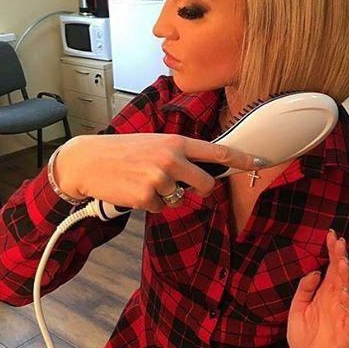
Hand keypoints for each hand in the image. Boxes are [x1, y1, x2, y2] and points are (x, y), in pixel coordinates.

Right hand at [53, 133, 264, 212]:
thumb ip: (179, 153)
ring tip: (144, 180)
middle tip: (183, 184)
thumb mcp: (154, 142)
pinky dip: (149, 202)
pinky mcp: (146, 198)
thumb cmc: (123, 150)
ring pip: (179, 198)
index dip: (241, 157)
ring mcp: (159, 179)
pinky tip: (134, 189)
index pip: (216, 150)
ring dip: (165, 194)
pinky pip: (159, 207)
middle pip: (206, 184)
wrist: (88, 160)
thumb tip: (203, 169)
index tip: (260, 161)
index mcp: (175, 142)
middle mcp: (171, 159)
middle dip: (200, 189)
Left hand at [287, 230, 348, 347]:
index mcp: (324, 291)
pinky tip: (344, 288)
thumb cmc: (303, 337)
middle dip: (341, 256)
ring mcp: (343, 310)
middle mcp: (335, 297)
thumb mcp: (297, 307)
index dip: (331, 250)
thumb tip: (316, 271)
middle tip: (339, 241)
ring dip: (346, 274)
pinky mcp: (348, 325)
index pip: (330, 266)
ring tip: (342, 261)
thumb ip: (305, 288)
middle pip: (341, 272)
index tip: (330, 234)